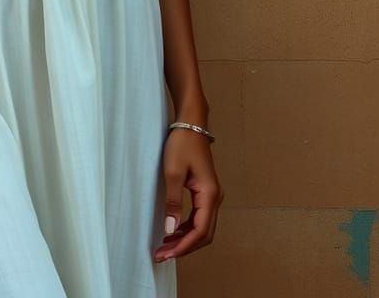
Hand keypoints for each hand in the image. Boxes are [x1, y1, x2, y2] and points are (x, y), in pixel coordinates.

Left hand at [153, 126, 223, 263]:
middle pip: (204, 234)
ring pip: (202, 227)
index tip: (166, 255)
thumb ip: (172, 202)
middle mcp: (215, 198)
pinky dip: (187, 228)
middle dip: (184, 247)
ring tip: (165, 247)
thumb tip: (170, 230)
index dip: (183, 246)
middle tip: (162, 255)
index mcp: (209, 195)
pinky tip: (173, 231)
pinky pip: (199, 217)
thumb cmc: (182, 144)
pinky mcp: (205, 191)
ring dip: (185, 239)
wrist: (191, 123)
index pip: (200, 231)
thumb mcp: (173, 172)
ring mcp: (211, 195)